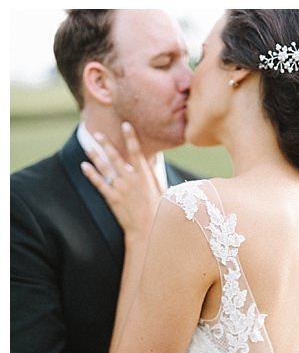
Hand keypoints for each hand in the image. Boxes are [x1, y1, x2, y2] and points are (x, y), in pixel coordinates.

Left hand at [81, 122, 163, 242]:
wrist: (148, 228)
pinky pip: (99, 183)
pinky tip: (84, 166)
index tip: (125, 125)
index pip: (137, 151)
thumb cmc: (158, 209)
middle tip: (97, 134)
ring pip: (105, 168)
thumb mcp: (160, 189)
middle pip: (115, 157)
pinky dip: (91, 174)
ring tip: (88, 147)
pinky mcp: (112, 197)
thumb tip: (152, 160)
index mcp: (144, 175)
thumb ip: (154, 173)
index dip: (130, 137)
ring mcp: (120, 188)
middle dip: (105, 144)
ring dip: (95, 156)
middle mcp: (131, 178)